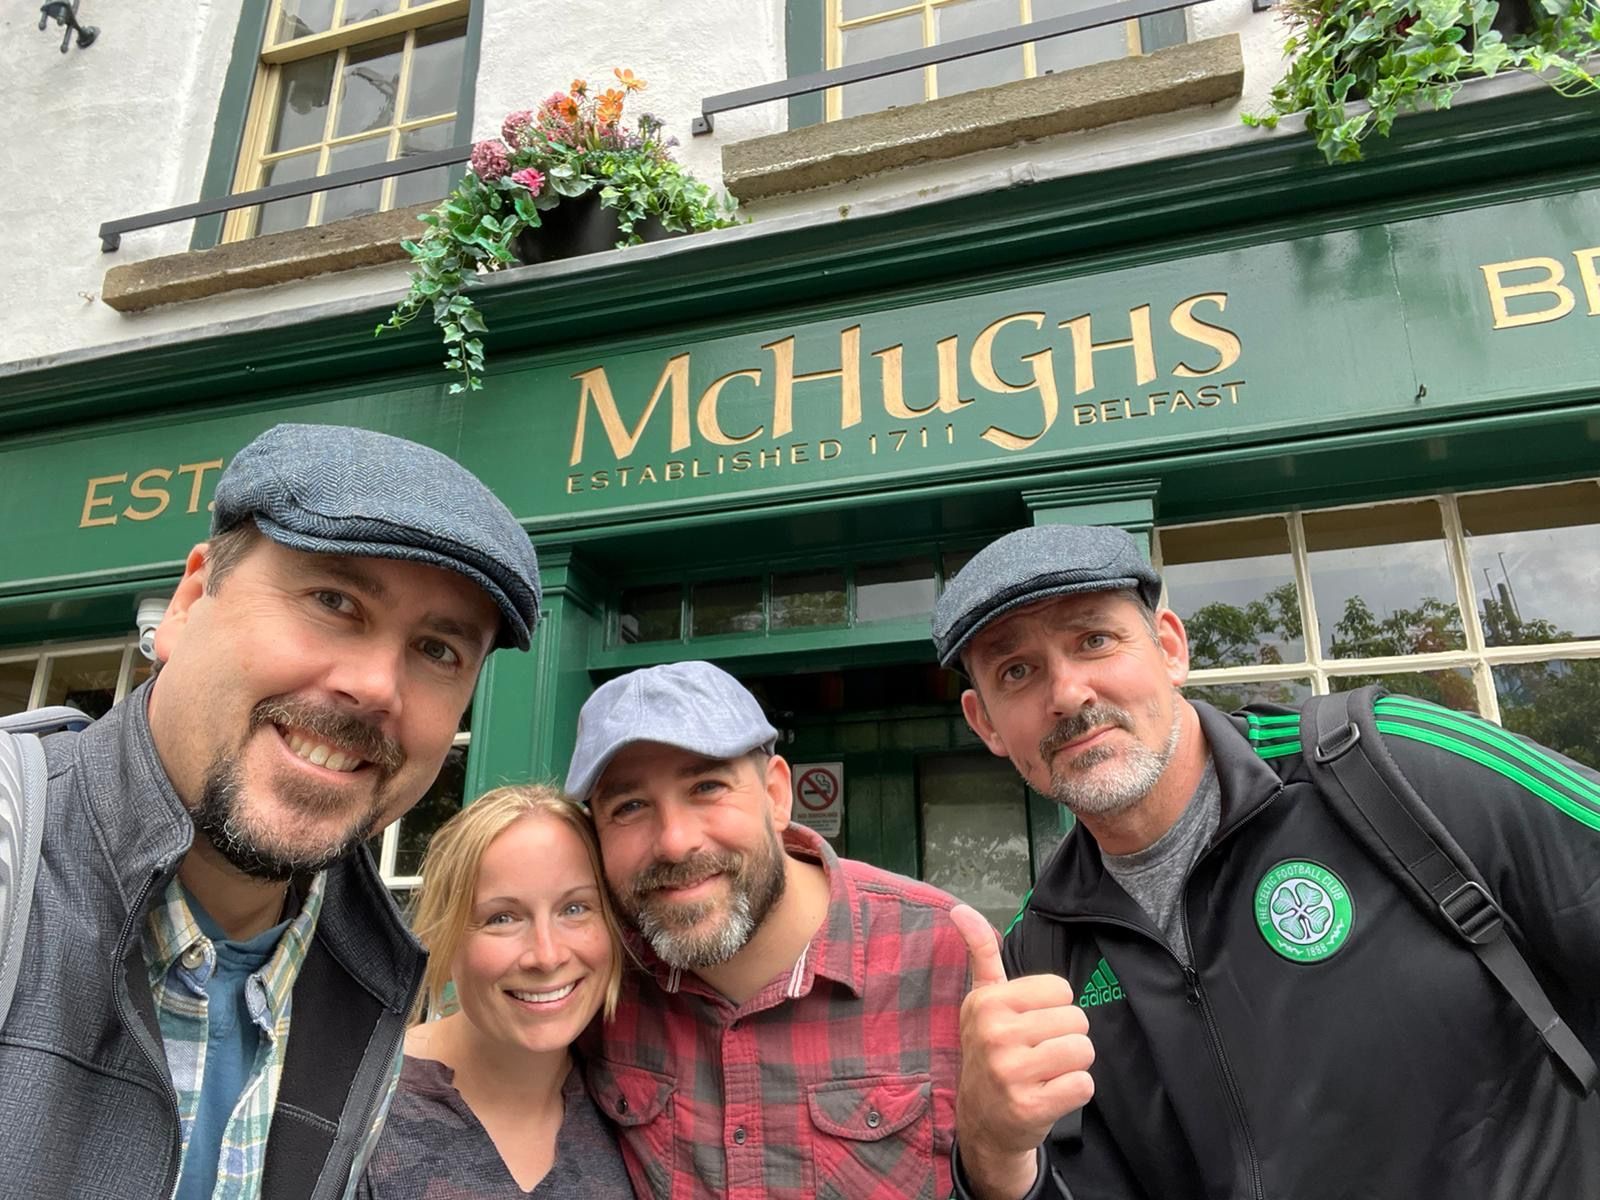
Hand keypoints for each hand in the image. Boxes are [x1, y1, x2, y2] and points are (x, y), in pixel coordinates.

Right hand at [950, 903, 1094, 1199]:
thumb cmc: (992, 1051)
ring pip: (1084, 1051)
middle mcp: (994, 1034)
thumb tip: (960, 908)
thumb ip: (981, 953)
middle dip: (1066, 1037)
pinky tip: (1050, 1095)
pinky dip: (1075, 1091)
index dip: (1054, 1008)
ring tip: (1047, 1073)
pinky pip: (1084, 1085)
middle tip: (1039, 1054)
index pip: (1062, 989)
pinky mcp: (1029, 1107)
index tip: (1030, 1025)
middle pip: (1077, 1020)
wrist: (982, 1122)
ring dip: (1073, 1065)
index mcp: (987, 1002)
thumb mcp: (982, 1001)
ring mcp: (1010, 1072)